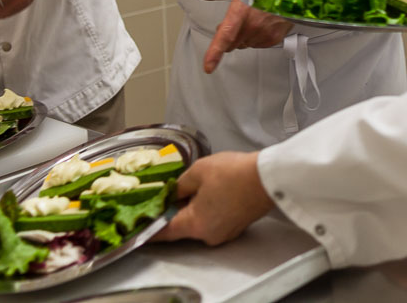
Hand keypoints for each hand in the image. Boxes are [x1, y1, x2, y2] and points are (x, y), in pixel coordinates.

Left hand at [153, 152, 273, 245]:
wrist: (267, 178)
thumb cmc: (234, 173)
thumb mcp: (197, 172)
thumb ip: (178, 185)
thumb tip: (170, 193)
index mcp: (195, 224)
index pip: (164, 231)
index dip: (150, 226)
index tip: (138, 223)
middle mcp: (208, 235)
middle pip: (181, 226)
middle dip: (173, 211)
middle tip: (166, 194)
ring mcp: (223, 233)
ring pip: (198, 223)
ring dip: (191, 208)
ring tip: (191, 187)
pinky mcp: (234, 227)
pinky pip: (213, 221)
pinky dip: (207, 210)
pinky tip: (209, 192)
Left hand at [191, 0, 292, 72]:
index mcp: (241, 10)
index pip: (225, 36)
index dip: (215, 53)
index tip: (208, 65)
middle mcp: (253, 25)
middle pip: (231, 43)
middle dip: (229, 34)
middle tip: (238, 17)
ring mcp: (264, 34)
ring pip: (243, 44)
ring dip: (243, 35)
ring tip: (253, 17)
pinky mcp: (272, 39)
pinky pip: (255, 44)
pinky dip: (255, 37)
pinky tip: (262, 23)